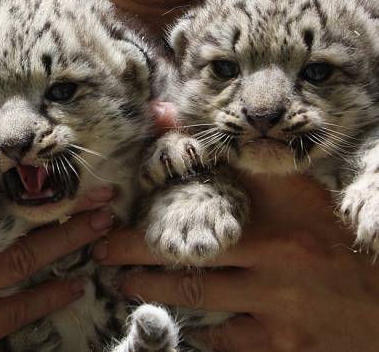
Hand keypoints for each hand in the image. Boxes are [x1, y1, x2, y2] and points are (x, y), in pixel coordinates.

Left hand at [93, 174, 378, 351]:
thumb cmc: (345, 245)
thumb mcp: (309, 197)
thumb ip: (253, 162)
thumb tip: (176, 118)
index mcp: (289, 202)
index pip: (215, 172)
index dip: (164, 169)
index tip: (124, 184)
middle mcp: (279, 248)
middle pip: (182, 241)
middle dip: (131, 246)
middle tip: (102, 248)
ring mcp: (278, 299)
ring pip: (191, 292)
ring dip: (149, 287)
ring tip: (124, 282)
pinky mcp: (278, 343)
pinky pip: (219, 337)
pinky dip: (194, 328)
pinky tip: (177, 321)